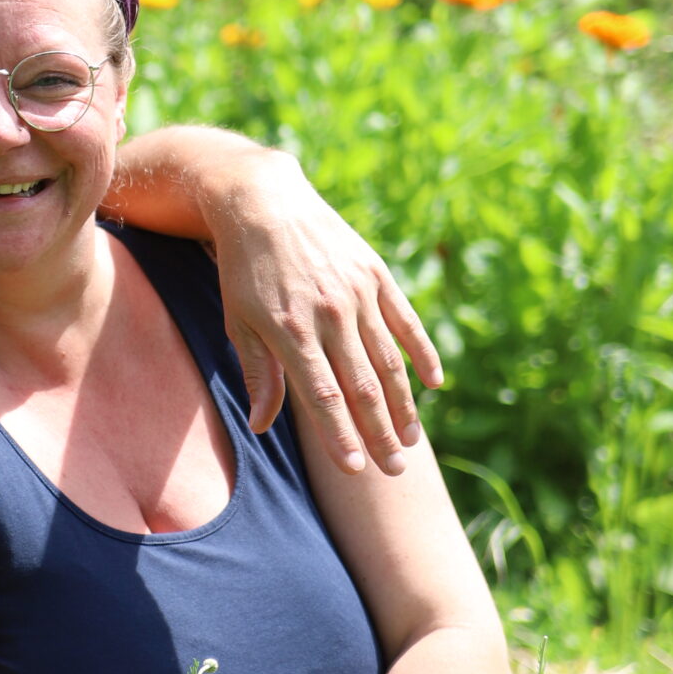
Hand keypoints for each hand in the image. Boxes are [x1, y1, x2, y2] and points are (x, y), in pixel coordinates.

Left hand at [207, 152, 441, 475]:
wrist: (264, 201)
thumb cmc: (243, 270)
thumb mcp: (238, 320)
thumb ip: (257, 373)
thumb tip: (261, 426)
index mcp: (289, 329)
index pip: (322, 395)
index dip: (340, 435)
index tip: (355, 470)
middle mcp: (328, 313)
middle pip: (361, 386)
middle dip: (378, 433)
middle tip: (394, 473)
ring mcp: (356, 292)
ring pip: (387, 359)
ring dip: (402, 405)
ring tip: (410, 442)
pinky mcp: (375, 274)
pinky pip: (405, 321)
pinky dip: (422, 352)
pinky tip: (434, 383)